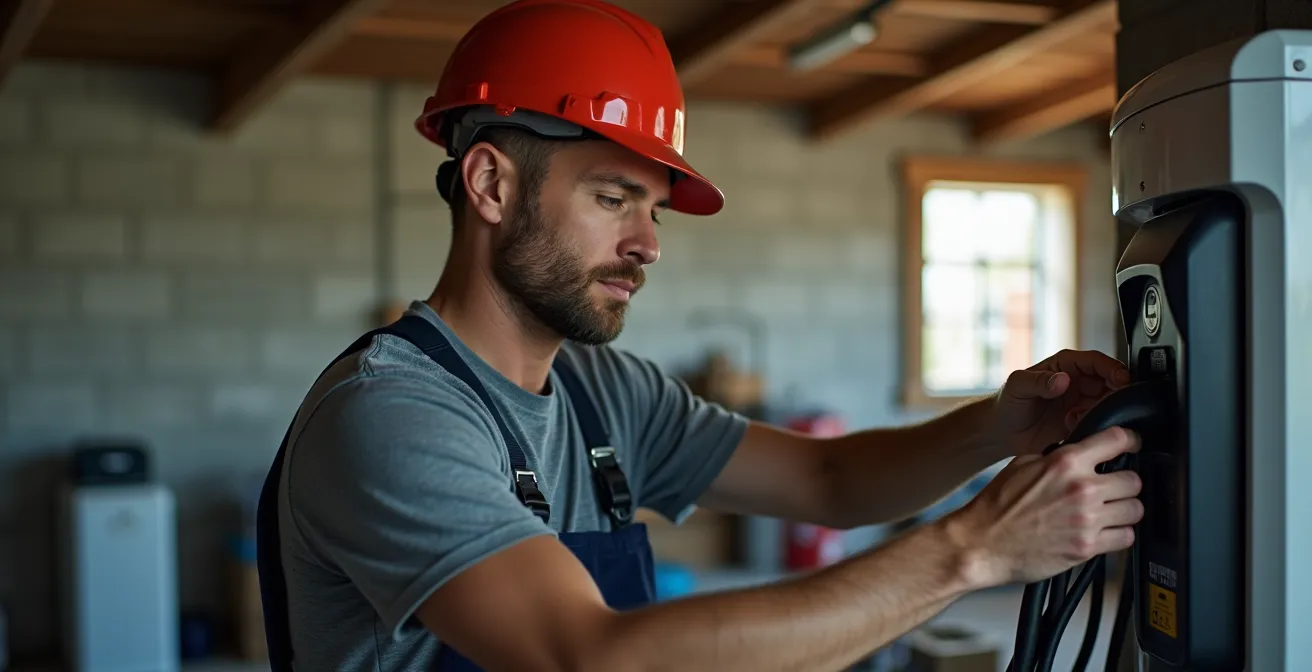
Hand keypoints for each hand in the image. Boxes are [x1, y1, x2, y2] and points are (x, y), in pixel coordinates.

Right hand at [950, 426, 1142, 585]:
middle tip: (1114, 488)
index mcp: (1065, 462)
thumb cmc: (996, 507)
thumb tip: (1079, 453)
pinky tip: (1104, 531)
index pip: (1118, 440)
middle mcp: (1081, 489)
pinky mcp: (1088, 547)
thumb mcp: (1022, 465)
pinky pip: (1126, 538)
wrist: (981, 543)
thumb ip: (1056, 457)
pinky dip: (1119, 535)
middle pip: (1134, 479)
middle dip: (1125, 483)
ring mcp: (1087, 520)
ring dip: (1125, 510)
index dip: (1130, 441)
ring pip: (1136, 509)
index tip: (1132, 446)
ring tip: (1110, 511)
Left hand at [993, 349, 1132, 455]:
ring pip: (1109, 405)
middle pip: (1111, 383)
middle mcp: (1079, 383)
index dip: (1113, 368)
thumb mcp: (1017, 385)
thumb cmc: (1007, 401)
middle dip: (1113, 394)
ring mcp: (1083, 404)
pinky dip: (1095, 428)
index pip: (1097, 361)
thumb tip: (1062, 380)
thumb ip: (1038, 381)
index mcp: (1066, 366)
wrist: (1001, 431)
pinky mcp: (1082, 425)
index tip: (1122, 379)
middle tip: (1105, 406)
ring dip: (1101, 414)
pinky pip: (1100, 425)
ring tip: (1076, 419)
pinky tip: (1073, 429)